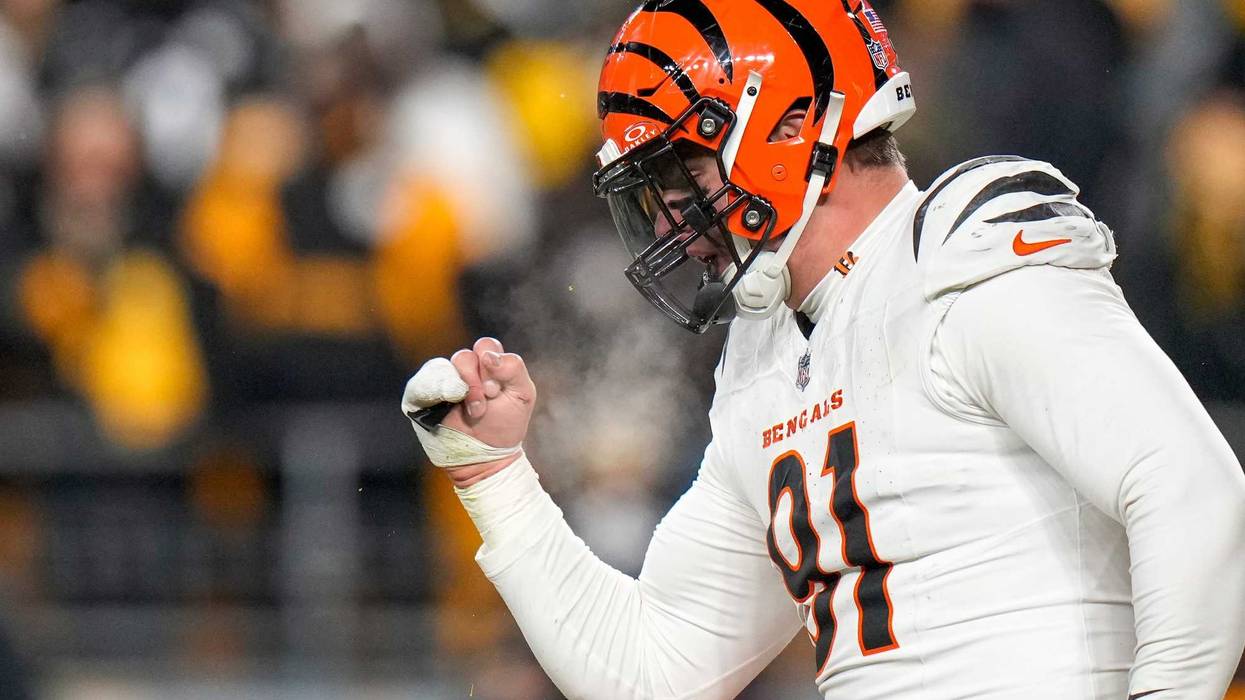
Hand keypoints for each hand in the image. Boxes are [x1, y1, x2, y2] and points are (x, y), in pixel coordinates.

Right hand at [402, 337, 536, 485]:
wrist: (486, 457)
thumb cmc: (505, 425)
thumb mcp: (523, 395)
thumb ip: (513, 369)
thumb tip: (488, 356)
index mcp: (488, 364)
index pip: (485, 346)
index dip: (492, 365)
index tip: (496, 391)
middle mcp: (464, 371)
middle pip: (463, 357)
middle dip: (475, 381)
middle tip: (483, 405)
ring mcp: (442, 384)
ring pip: (441, 369)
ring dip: (458, 391)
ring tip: (472, 413)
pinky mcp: (423, 398)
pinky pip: (420, 385)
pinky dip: (433, 392)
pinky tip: (447, 404)